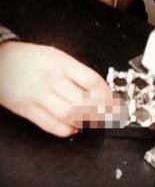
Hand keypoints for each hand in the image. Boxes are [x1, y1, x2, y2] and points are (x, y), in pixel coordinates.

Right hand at [0, 41, 114, 136]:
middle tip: (106, 115)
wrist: (2, 61)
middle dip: (99, 111)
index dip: (107, 95)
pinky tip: (73, 128)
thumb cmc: (31, 58)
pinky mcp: (26, 109)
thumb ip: (77, 72)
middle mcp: (52, 79)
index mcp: (62, 63)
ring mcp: (38, 95)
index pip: (92, 80)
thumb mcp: (58, 56)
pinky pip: (49, 124)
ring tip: (91, 121)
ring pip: (68, 114)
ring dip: (84, 121)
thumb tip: (98, 89)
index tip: (113, 102)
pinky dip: (65, 130)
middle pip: (82, 101)